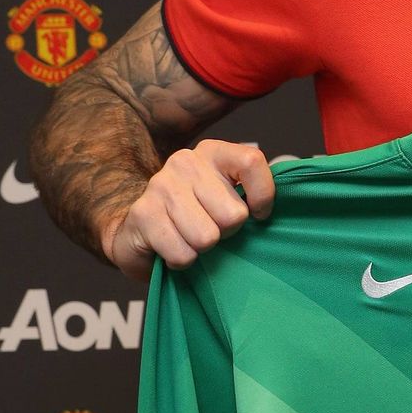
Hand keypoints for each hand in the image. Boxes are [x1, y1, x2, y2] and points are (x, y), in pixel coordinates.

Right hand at [100, 139, 275, 280]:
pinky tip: (172, 246)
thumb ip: (251, 194)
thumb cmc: (196, 216)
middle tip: (210, 228)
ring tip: (189, 237)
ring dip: (201, 249)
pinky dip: (181, 260)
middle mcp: (186, 162)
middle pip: (233, 214)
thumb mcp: (227, 197)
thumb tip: (271, 210)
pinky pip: (183, 254)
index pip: (251, 162)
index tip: (258, 214)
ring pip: (207, 238)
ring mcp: (161, 185)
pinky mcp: (143, 214)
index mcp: (213, 152)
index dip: (263, 196)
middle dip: (227, 232)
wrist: (140, 231)